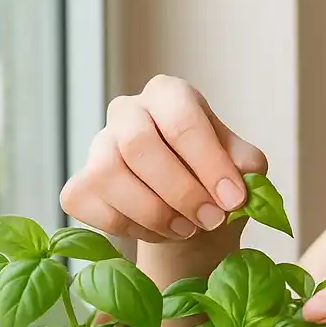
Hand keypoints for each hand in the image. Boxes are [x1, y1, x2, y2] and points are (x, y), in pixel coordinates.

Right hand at [60, 74, 266, 243]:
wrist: (189, 218)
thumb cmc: (213, 181)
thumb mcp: (240, 167)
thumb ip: (246, 164)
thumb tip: (246, 170)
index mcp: (169, 95)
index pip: (181, 119)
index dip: (209, 162)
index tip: (234, 199)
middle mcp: (127, 111)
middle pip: (139, 145)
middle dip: (181, 191)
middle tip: (211, 219)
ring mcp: (97, 147)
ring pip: (110, 175)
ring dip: (154, 212)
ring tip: (187, 229)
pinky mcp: (79, 186)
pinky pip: (94, 207)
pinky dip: (131, 228)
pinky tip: (159, 232)